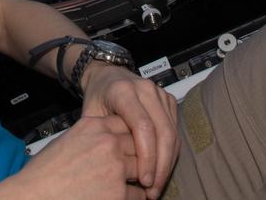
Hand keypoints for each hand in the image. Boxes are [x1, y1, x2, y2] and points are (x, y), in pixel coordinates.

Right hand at [0, 115, 145, 199]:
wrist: (33, 195)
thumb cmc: (45, 172)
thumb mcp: (68, 139)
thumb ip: (93, 136)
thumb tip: (111, 140)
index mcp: (94, 125)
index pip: (127, 124)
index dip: (129, 138)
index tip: (129, 148)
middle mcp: (107, 142)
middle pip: (138, 145)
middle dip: (138, 158)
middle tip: (135, 169)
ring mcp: (115, 167)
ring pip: (143, 169)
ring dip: (138, 178)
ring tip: (131, 184)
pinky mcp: (118, 192)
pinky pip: (139, 194)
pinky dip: (134, 198)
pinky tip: (119, 197)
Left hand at [79, 64, 179, 198]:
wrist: (106, 76)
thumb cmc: (97, 98)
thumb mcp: (90, 115)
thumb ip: (102, 137)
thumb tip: (113, 170)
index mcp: (123, 91)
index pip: (143, 126)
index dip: (147, 156)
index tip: (144, 181)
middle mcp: (145, 89)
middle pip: (163, 132)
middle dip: (161, 166)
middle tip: (153, 191)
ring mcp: (159, 93)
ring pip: (173, 133)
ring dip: (168, 163)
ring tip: (157, 186)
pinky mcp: (168, 100)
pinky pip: (175, 130)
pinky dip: (170, 153)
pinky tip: (161, 170)